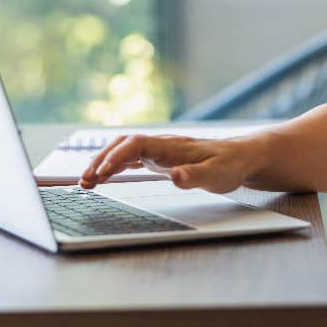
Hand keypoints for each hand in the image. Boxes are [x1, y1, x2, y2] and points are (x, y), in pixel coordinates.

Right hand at [78, 134, 254, 192]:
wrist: (242, 157)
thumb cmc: (230, 165)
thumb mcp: (216, 175)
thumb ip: (195, 177)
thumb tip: (175, 176)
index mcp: (173, 147)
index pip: (137, 145)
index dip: (117, 156)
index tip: (102, 173)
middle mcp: (163, 145)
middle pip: (124, 145)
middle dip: (102, 159)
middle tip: (84, 181)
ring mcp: (162, 151)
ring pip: (125, 150)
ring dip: (104, 162)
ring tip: (86, 181)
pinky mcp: (163, 159)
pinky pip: (132, 158)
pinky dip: (115, 166)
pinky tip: (105, 176)